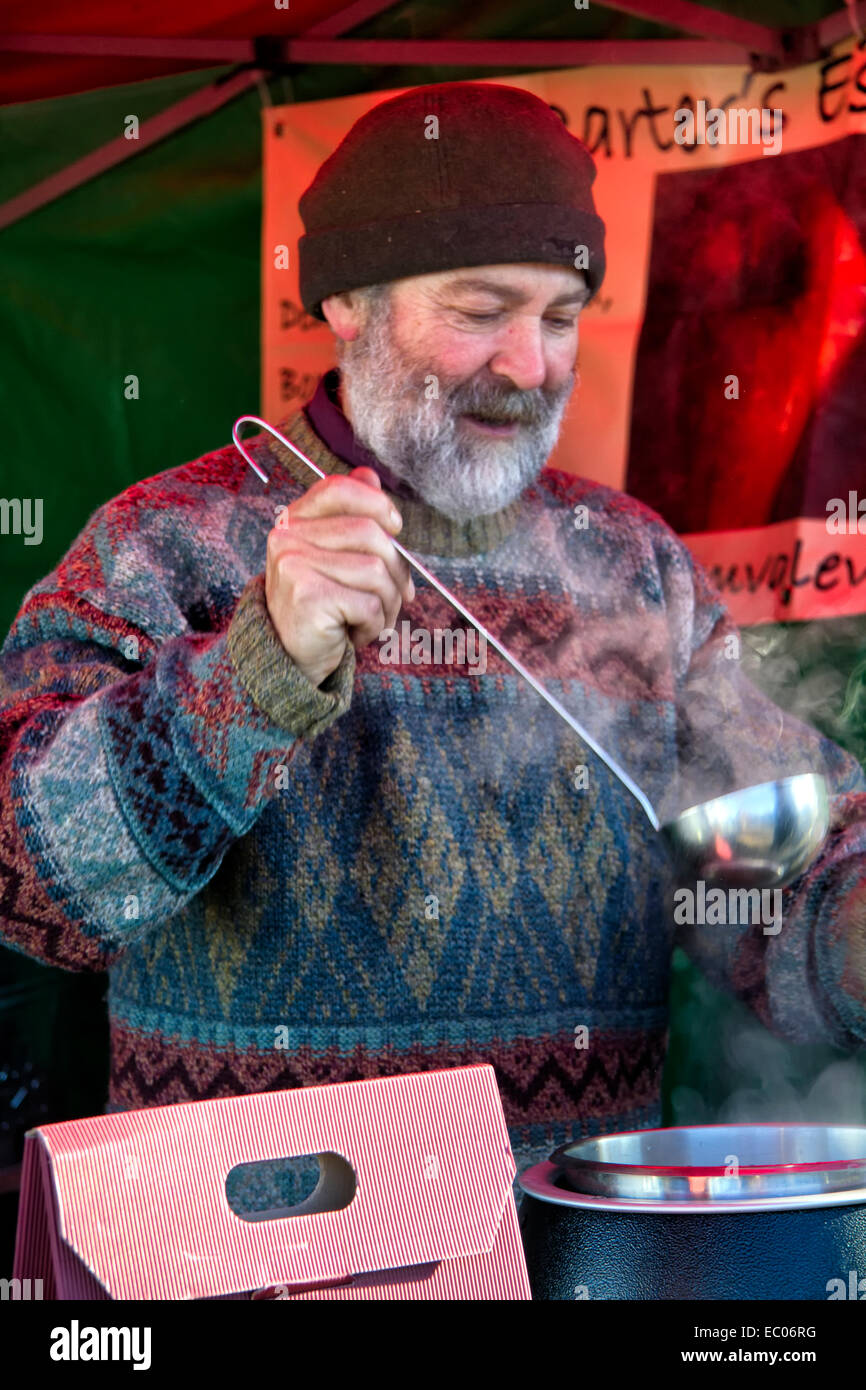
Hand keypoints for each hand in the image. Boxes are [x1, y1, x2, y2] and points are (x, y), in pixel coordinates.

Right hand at [265, 467, 414, 687]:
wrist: (289, 659)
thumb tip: (371, 476)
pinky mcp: (307, 598)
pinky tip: (357, 634)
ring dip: (389, 603)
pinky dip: (374, 625)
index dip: (376, 503)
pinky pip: (369, 604)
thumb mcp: (334, 556)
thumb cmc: (321, 606)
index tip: (395, 527)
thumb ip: (350, 515)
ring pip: (376, 572)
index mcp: (294, 520)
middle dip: (396, 570)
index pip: (339, 489)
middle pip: (370, 534)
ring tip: (374, 619)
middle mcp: (287, 538)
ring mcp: (294, 566)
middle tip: (396, 595)